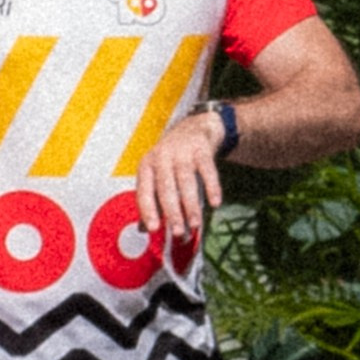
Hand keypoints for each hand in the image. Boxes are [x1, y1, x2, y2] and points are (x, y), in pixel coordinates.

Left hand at [134, 111, 226, 255]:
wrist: (193, 128)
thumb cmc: (172, 159)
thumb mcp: (157, 174)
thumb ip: (152, 200)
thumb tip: (145, 229)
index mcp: (146, 166)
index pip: (144, 191)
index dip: (148, 210)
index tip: (154, 229)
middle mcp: (161, 157)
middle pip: (166, 188)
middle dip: (173, 212)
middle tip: (178, 232)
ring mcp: (181, 151)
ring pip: (186, 181)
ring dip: (191, 205)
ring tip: (195, 224)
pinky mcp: (201, 148)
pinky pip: (207, 170)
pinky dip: (212, 187)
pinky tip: (215, 203)